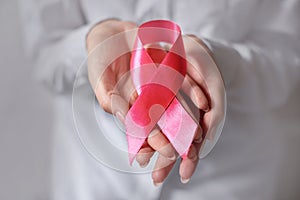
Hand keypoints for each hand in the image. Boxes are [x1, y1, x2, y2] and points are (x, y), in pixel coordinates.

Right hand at [86, 20, 222, 185]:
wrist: (111, 35)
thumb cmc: (100, 61)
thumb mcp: (100, 82)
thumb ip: (111, 101)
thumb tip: (125, 119)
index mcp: (129, 108)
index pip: (141, 130)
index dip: (149, 144)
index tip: (157, 155)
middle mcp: (146, 100)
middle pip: (161, 123)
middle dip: (170, 138)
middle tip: (181, 152)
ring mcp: (159, 86)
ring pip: (175, 106)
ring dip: (188, 120)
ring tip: (198, 134)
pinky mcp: (168, 69)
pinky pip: (183, 82)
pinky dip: (192, 92)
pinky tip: (203, 103)